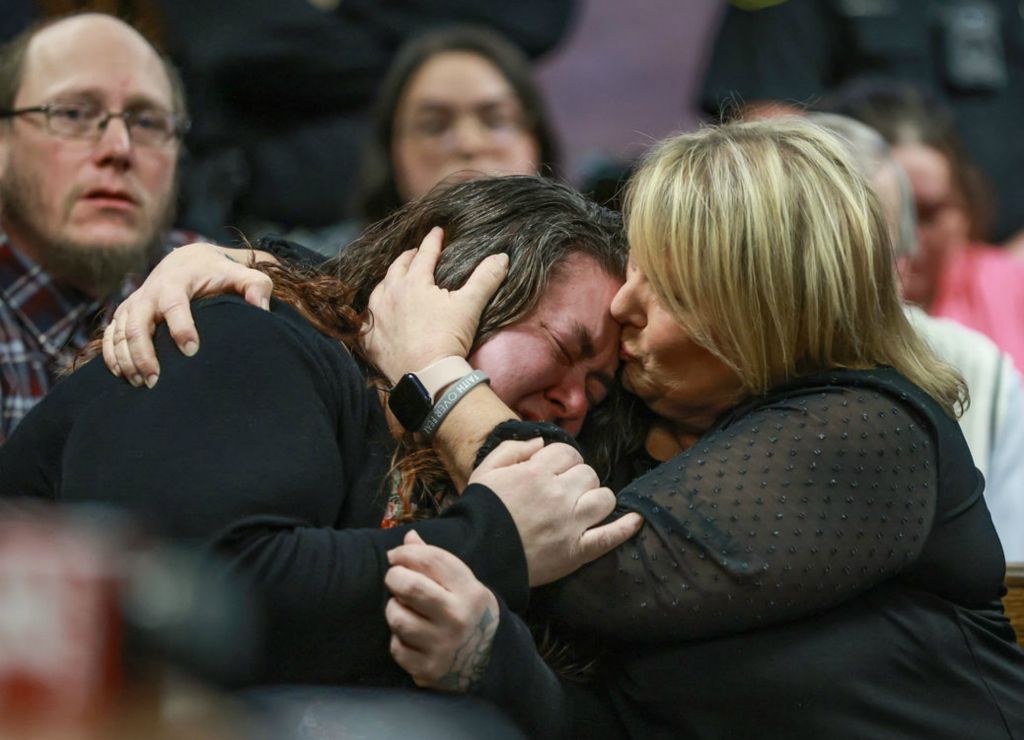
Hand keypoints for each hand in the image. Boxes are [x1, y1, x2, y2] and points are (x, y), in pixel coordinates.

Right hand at [102, 243, 272, 386]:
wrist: (188, 260)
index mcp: (177, 281)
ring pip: (120, 333)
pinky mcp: (125, 313)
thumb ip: (256, 286)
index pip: (174, 305)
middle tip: (156, 380)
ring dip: (127, 359)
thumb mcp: (240, 273)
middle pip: (138, 324)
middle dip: (144, 353)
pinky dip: (112, 355)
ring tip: (142, 384)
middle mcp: (149, 292)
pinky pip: (110, 335)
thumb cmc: (218, 272)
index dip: (181, 328)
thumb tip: (262, 308)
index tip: (192, 351)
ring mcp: (134, 303)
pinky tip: (123, 375)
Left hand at [362, 227, 507, 383]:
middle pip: (398, 267)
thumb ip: (485, 278)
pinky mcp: (370, 338)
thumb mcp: (470, 306)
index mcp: (414, 281)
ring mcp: (377, 316)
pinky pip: (366, 320)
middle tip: (416, 253)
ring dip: (388, 281)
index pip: (425, 253)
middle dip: (408, 257)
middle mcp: (390, 293)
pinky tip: (376, 314)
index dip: (433, 240)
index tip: (438, 231)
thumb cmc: (448, 338)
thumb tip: (502, 257)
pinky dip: (372, 313)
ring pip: (379, 289)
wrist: (427, 376)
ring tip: (395, 280)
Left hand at [385, 530, 498, 691]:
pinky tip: (410, 636)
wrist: (488, 659)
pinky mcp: (427, 669)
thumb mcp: (461, 583)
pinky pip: (396, 647)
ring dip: (394, 609)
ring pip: (397, 617)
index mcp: (469, 592)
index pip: (431, 560)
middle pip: (410, 587)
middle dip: (394, 577)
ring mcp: (442, 646)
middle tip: (394, 578)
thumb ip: (434, 560)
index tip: (396, 555)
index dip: (406, 552)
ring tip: (403, 608)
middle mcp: (458, 618)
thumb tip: (408, 537)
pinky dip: (398, 639)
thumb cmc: (466, 610)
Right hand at [469, 439, 643, 585]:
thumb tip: (540, 442)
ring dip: (596, 498)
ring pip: (604, 498)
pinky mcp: (577, 552)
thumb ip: (512, 449)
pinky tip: (635, 520)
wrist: (477, 555)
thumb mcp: (485, 471)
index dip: (562, 459)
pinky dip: (625, 528)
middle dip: (578, 478)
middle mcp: (559, 495)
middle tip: (563, 490)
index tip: (553, 470)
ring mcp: (571, 524)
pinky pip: (610, 536)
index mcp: (537, 473)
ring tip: (583, 505)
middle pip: (588, 474)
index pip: (568, 453)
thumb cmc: (479, 511)